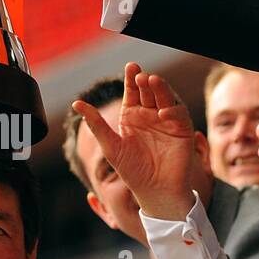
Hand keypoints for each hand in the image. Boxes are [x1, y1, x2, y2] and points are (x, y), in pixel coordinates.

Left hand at [73, 62, 194, 217]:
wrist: (155, 192)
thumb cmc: (132, 171)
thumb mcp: (111, 146)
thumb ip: (96, 124)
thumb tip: (76, 103)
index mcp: (132, 116)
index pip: (133, 91)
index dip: (132, 79)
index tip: (130, 67)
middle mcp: (150, 115)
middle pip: (149, 91)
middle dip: (146, 81)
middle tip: (141, 75)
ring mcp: (166, 122)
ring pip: (165, 98)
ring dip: (160, 88)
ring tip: (152, 80)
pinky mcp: (182, 131)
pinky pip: (179, 114)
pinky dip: (172, 110)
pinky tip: (162, 112)